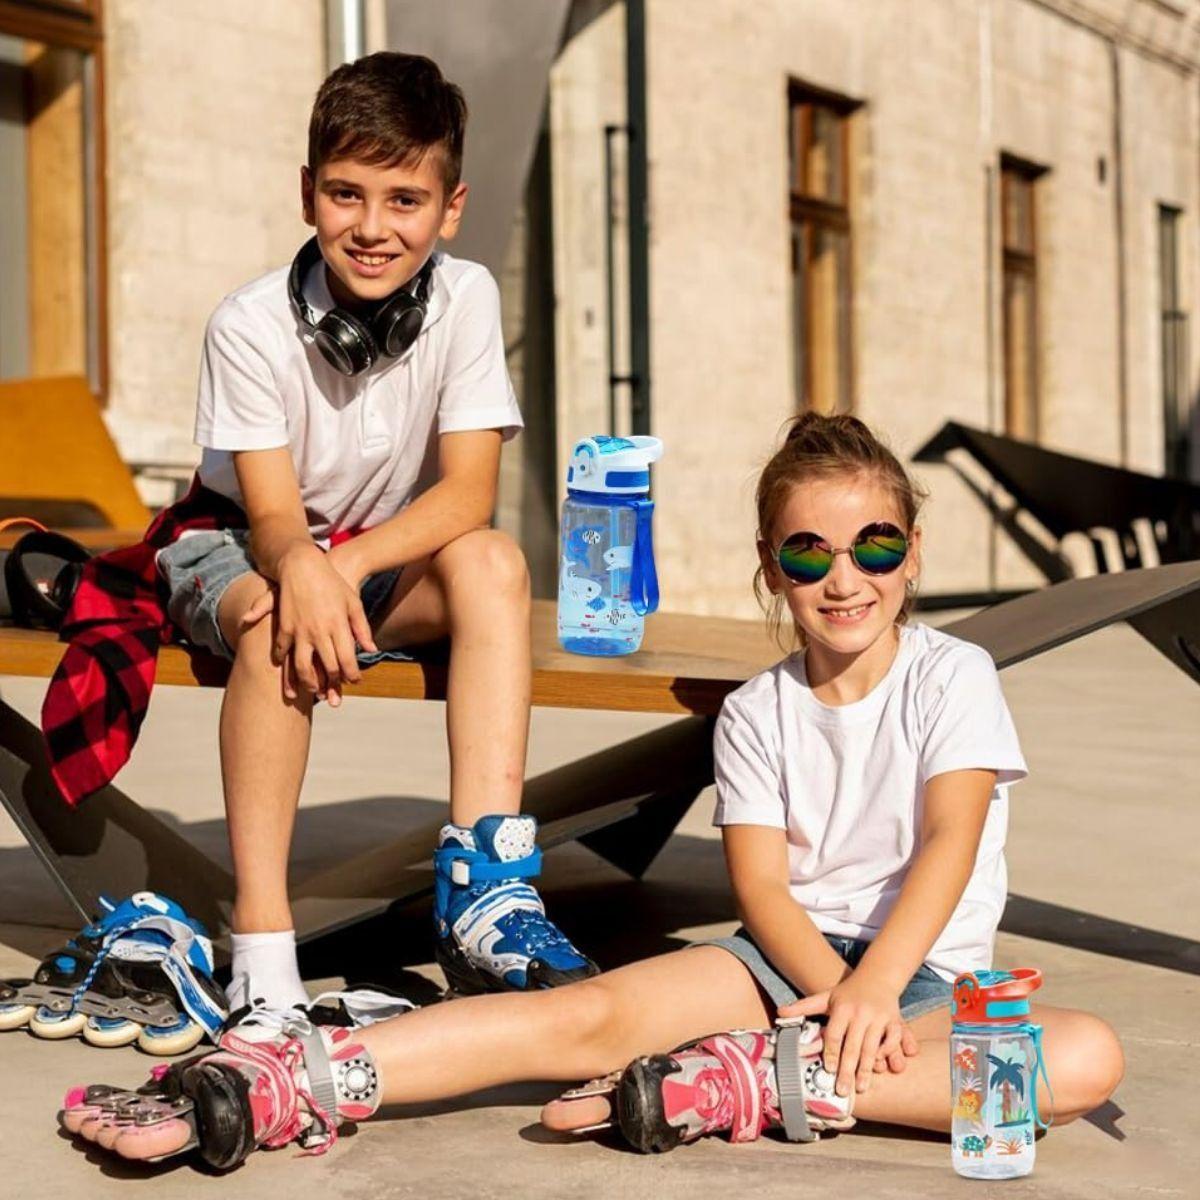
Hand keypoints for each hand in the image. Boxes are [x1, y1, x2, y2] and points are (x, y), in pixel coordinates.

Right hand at [267, 544, 375, 706]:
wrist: (303, 565)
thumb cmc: (332, 584)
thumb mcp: (353, 603)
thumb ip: (362, 629)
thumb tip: (371, 651)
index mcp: (339, 626)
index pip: (347, 661)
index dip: (351, 676)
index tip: (354, 681)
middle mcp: (319, 631)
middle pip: (328, 667)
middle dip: (333, 684)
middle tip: (334, 691)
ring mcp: (300, 630)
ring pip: (302, 667)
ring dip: (308, 683)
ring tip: (312, 690)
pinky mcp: (284, 626)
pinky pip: (283, 652)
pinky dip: (285, 664)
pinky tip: (288, 671)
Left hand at [780, 973, 918, 1096]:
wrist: (878, 976)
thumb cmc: (848, 992)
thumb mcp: (826, 996)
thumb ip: (804, 1007)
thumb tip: (779, 1013)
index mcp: (842, 1008)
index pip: (835, 1034)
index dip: (830, 1053)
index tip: (827, 1070)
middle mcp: (860, 1013)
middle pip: (852, 1046)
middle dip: (847, 1070)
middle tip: (841, 1091)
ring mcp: (879, 1017)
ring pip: (872, 1048)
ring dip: (866, 1070)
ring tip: (860, 1088)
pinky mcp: (894, 1020)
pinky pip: (892, 1041)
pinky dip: (887, 1054)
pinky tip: (880, 1068)